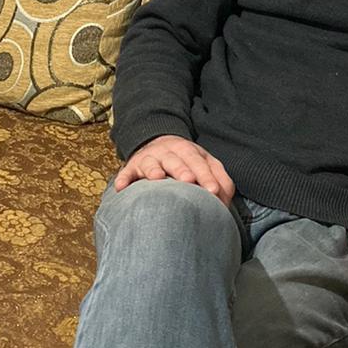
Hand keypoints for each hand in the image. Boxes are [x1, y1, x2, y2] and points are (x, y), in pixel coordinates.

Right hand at [113, 136, 235, 203]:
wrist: (158, 144)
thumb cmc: (187, 162)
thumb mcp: (206, 164)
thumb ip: (220, 180)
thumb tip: (226, 203)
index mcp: (190, 152)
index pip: (200, 163)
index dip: (207, 176)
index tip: (213, 191)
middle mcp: (169, 152)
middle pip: (177, 160)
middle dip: (183, 169)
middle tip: (189, 181)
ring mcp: (150, 158)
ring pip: (152, 163)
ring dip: (154, 169)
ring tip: (158, 178)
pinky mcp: (132, 166)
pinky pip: (126, 172)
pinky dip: (123, 178)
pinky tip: (121, 187)